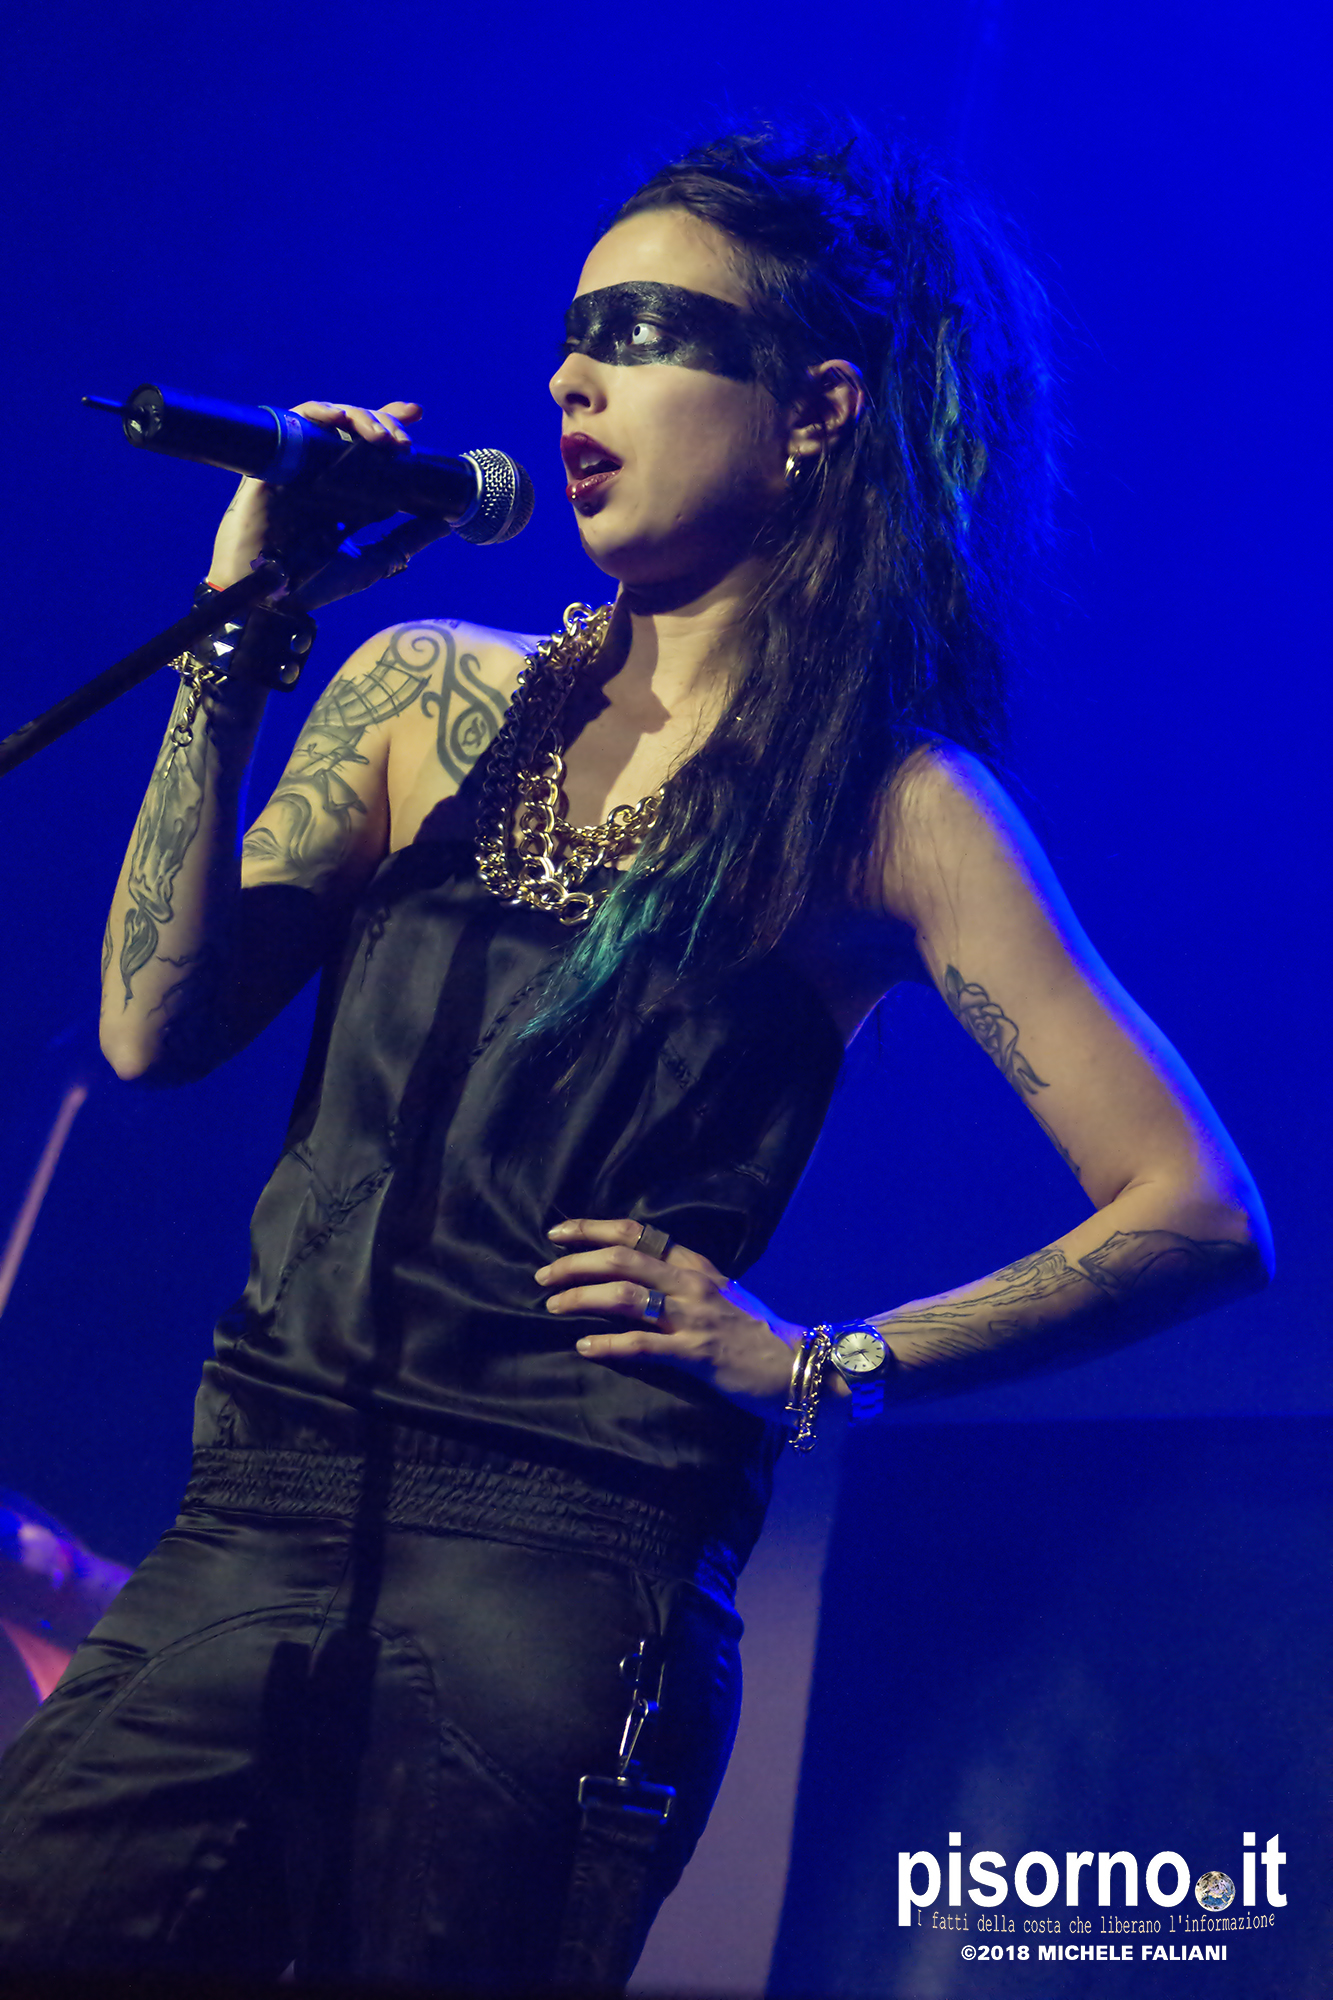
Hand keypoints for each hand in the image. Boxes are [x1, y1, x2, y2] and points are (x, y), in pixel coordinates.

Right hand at [205, 399, 450, 607]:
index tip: (416, 416)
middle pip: (353, 427)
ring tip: (382, 436)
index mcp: (342, 489)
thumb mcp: (372, 562)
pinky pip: (295, 422)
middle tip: (404, 442)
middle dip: (383, 422)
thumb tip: (445, 523)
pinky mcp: (275, 461)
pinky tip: (341, 419)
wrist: (273, 598)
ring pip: (329, 418)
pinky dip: (319, 413)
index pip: (367, 446)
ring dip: (359, 417)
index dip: (388, 423)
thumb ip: (405, 542)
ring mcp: (298, 464)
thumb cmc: (313, 584)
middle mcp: (321, 471)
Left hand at [536, 1217, 803, 1417]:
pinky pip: (644, 1345)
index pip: (638, 1233)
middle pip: (623, 1258)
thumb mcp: (720, 1296)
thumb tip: (636, 1279)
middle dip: (576, 1263)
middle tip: (543, 1277)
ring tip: (552, 1307)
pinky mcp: (698, 1353)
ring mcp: (695, 1316)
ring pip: (626, 1295)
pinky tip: (585, 1346)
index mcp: (695, 1265)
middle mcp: (692, 1283)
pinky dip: (609, 1344)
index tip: (557, 1234)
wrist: (801, 1366)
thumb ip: (682, 1283)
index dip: (593, 1229)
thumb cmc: (755, 1335)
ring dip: (582, 1298)